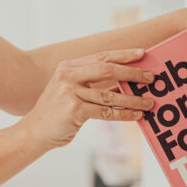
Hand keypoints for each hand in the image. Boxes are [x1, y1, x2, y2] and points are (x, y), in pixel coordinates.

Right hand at [21, 48, 154, 151]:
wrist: (35, 131)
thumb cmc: (57, 112)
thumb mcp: (70, 90)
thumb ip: (91, 82)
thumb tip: (124, 80)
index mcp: (68, 67)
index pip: (101, 56)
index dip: (124, 55)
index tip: (143, 54)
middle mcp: (67, 76)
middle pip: (107, 69)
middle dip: (133, 73)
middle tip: (151, 78)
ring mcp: (70, 92)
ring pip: (110, 94)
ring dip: (133, 99)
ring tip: (149, 102)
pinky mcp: (74, 110)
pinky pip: (106, 111)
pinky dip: (124, 114)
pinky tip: (136, 116)